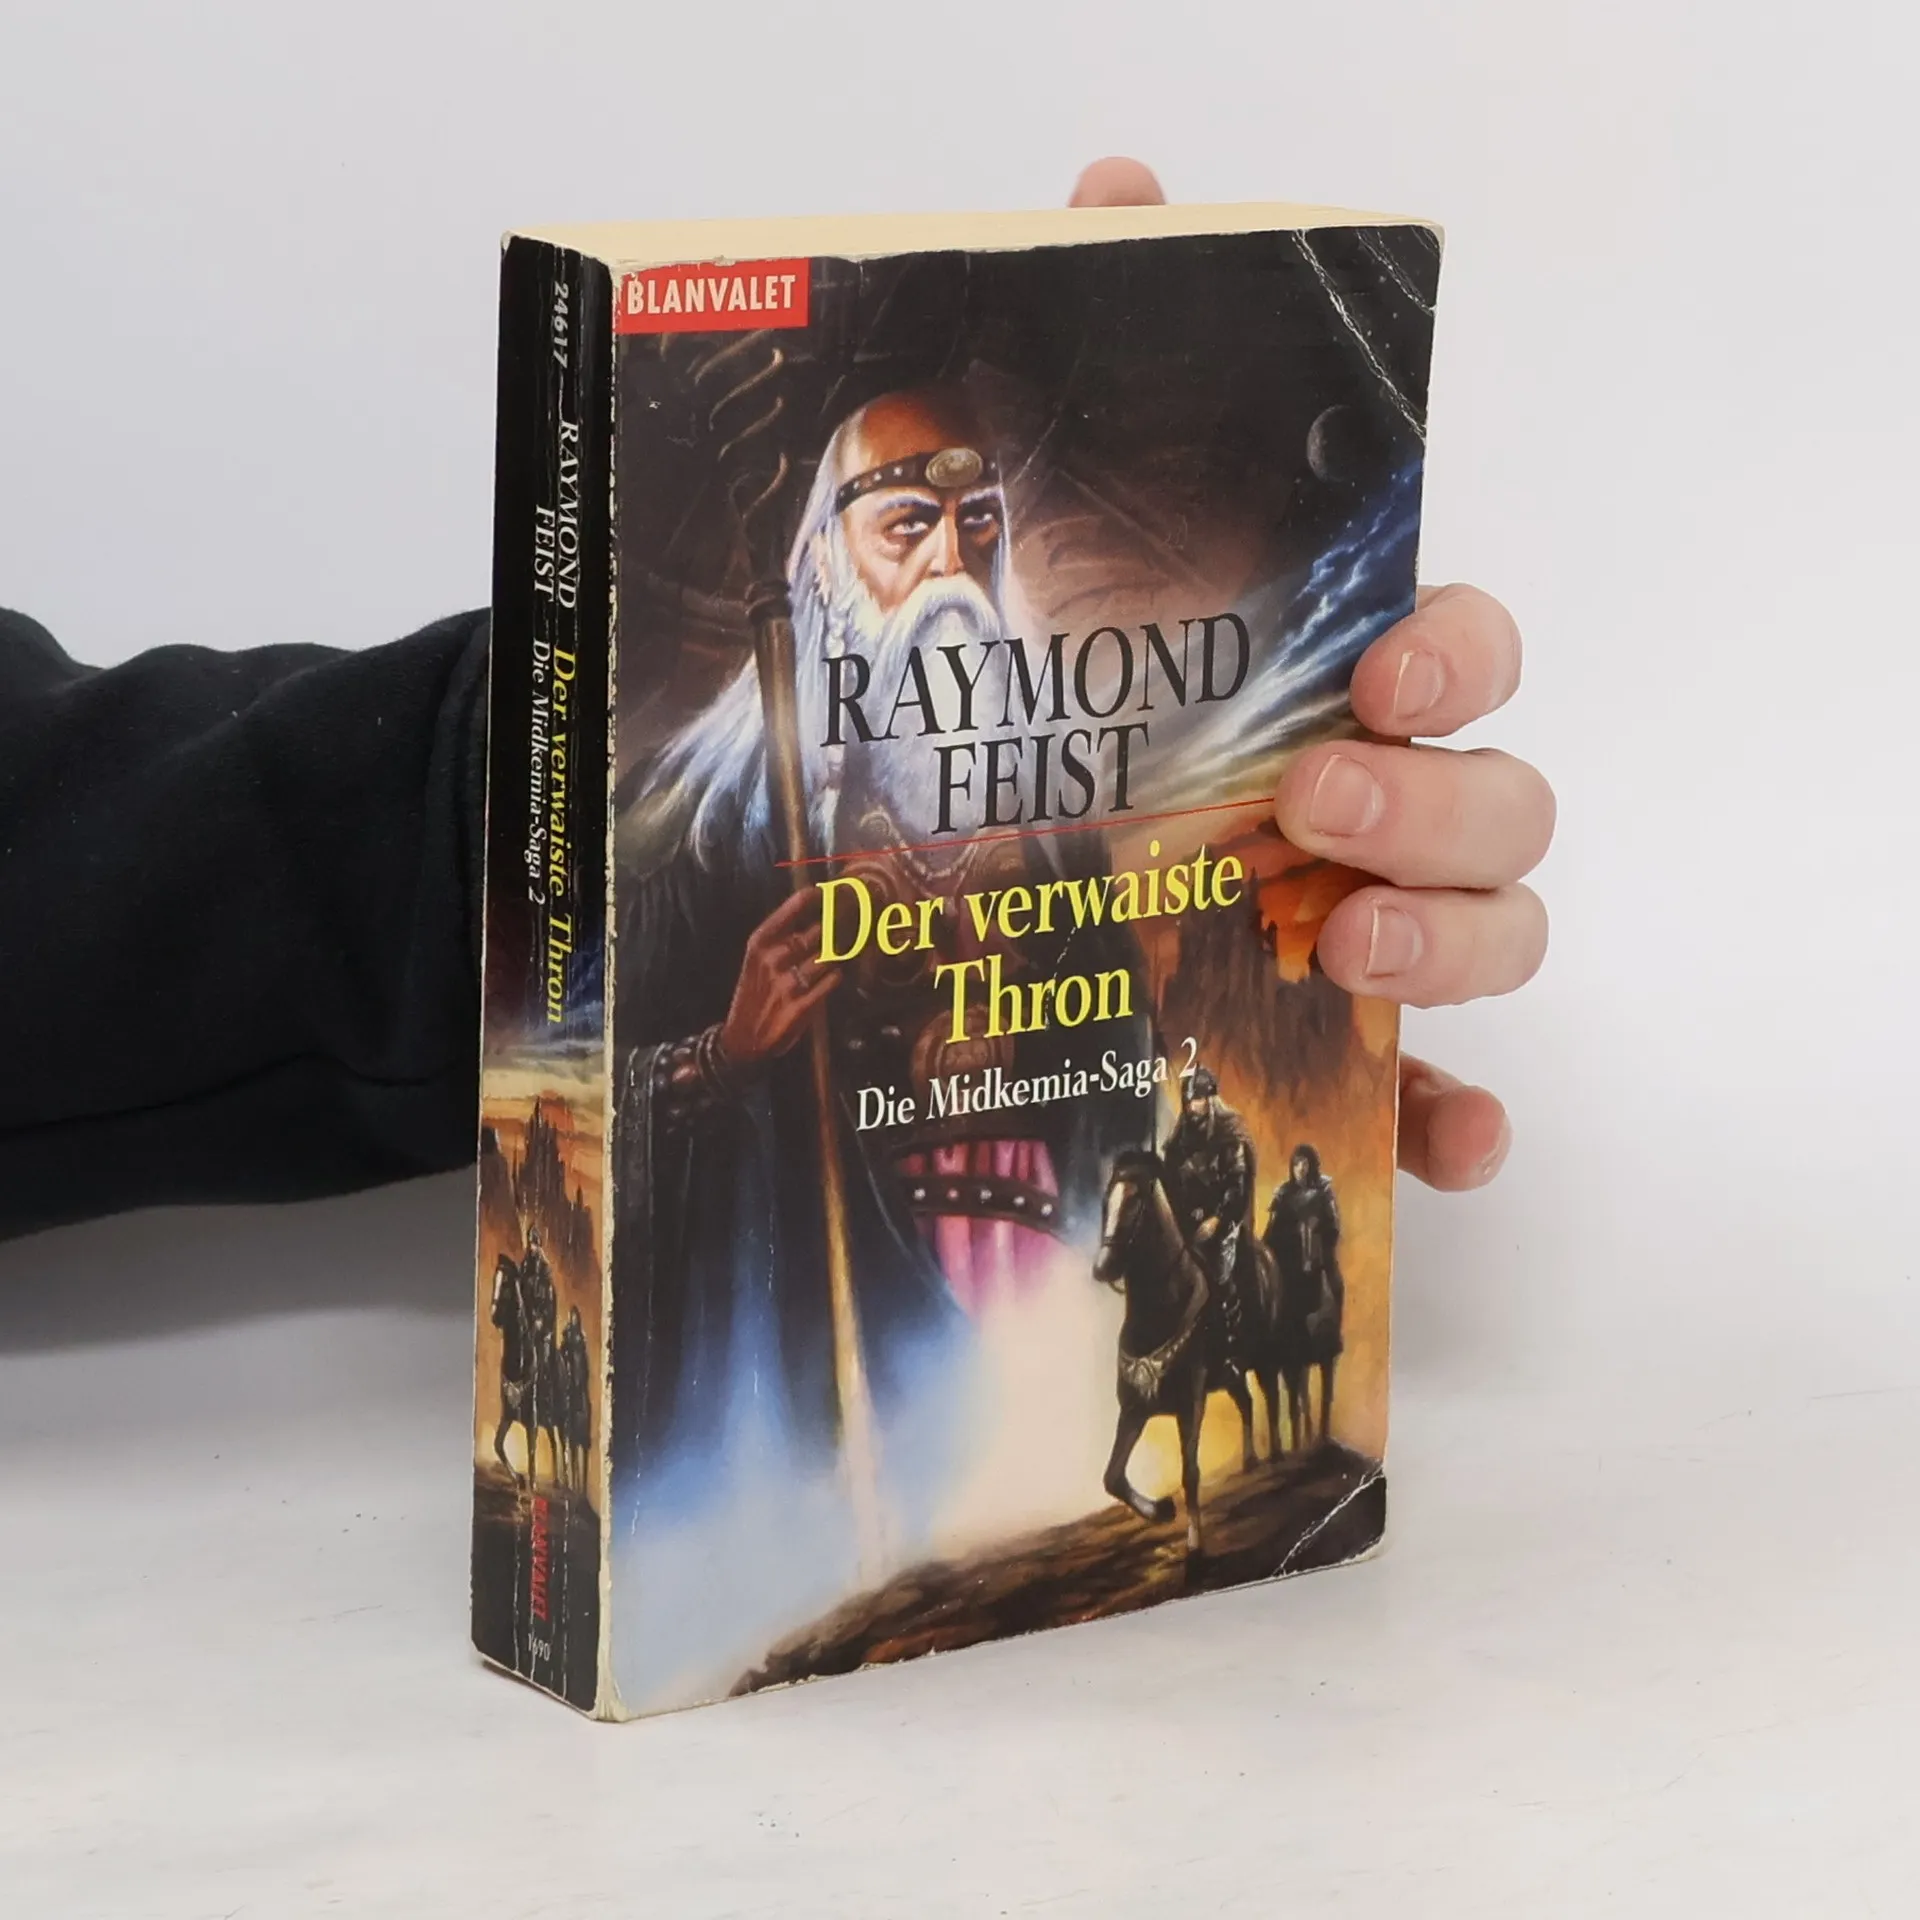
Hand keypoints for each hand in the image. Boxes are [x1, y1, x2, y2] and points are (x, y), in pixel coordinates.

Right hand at [718, 885, 840, 1072]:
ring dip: (837, 956)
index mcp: (761, 941)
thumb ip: (783, 935)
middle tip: (854, 919)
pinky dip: (835, 978)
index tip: (835, 891)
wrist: (743, 1037)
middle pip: (819, 931)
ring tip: (839, 954)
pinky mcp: (801, 1006)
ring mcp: (788, 983)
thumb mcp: (758, 958)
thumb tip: (820, 909)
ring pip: (829, 957)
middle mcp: (774, 959)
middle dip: (839, 925)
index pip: (795, 907)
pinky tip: (831, 978)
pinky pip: (831, 982)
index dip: (821, 896)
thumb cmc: (755, 991)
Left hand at [1070, 158, 1554, 1194]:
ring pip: (1500, 931)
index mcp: (1326, 684)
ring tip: (1348, 950)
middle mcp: (1375, 800)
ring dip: (1458, 940)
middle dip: (1441, 802)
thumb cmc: (1041, 697)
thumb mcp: (1046, 532)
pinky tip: (1442, 1135)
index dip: (1459, 651)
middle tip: (1316, 805)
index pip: (1462, 643)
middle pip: (1506, 798)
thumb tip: (1122, 184)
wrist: (939, 866)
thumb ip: (1102, 357)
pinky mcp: (1331, 1048)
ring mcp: (1368, 926)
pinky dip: (1454, 1116)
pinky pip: (1428, 1090)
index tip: (1384, 672)